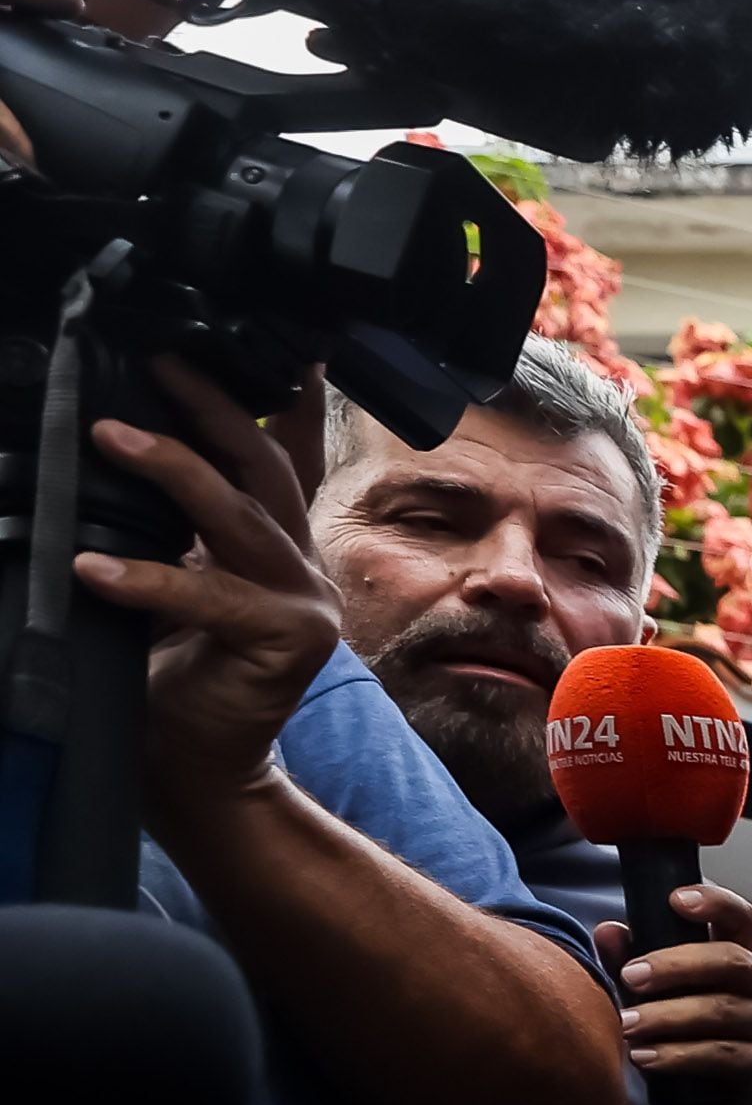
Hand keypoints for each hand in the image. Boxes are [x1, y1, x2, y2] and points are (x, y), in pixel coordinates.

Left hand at [76, 363, 346, 835]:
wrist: (194, 768)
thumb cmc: (172, 677)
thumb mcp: (168, 578)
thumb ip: (167, 524)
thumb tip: (115, 445)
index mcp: (274, 544)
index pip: (280, 453)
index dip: (278, 395)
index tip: (264, 336)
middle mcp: (300, 564)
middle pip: (264, 466)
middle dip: (211, 406)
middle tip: (156, 362)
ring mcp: (305, 602)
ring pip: (241, 517)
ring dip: (173, 470)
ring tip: (108, 437)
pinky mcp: (290, 641)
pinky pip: (210, 597)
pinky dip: (148, 581)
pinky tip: (94, 572)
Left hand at [599, 883, 751, 1082]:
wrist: (721, 1098)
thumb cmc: (689, 1029)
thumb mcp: (662, 991)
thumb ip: (635, 960)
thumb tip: (609, 931)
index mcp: (740, 957)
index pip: (738, 917)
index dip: (714, 904)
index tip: (676, 901)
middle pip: (731, 960)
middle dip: (677, 965)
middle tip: (631, 976)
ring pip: (723, 1009)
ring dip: (668, 1015)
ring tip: (627, 1023)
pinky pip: (723, 1054)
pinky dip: (681, 1055)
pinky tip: (646, 1057)